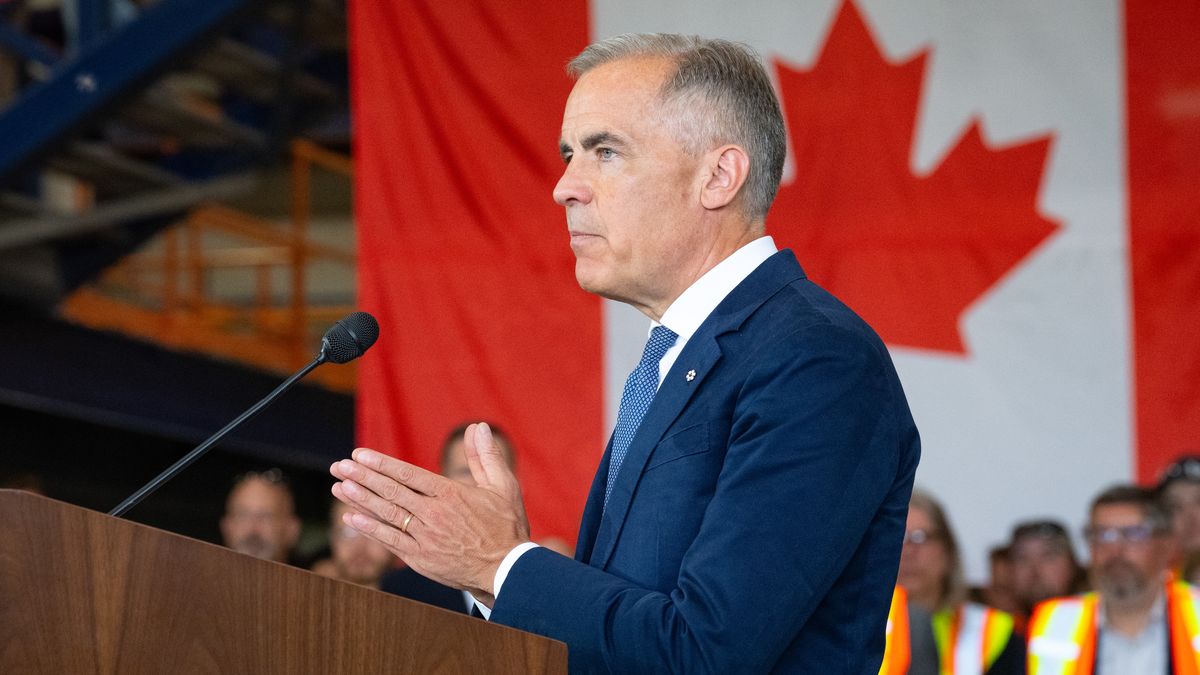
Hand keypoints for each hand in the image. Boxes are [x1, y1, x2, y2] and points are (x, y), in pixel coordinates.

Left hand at [329, 423, 529, 604]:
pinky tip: (351, 518)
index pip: (408, 475)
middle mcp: (434, 514)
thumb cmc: (506, 526)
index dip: (382, 464)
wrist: (507, 570)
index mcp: (451, 494)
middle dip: (363, 477)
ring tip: (339, 486)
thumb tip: (477, 427)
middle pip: (392, 492)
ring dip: (360, 499)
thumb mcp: (502, 486)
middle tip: (340, 465)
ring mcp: (425, 537)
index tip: (360, 454)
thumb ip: (486, 456)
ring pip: (387, 514)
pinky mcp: (420, 558)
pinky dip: (369, 529)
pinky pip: (390, 540)